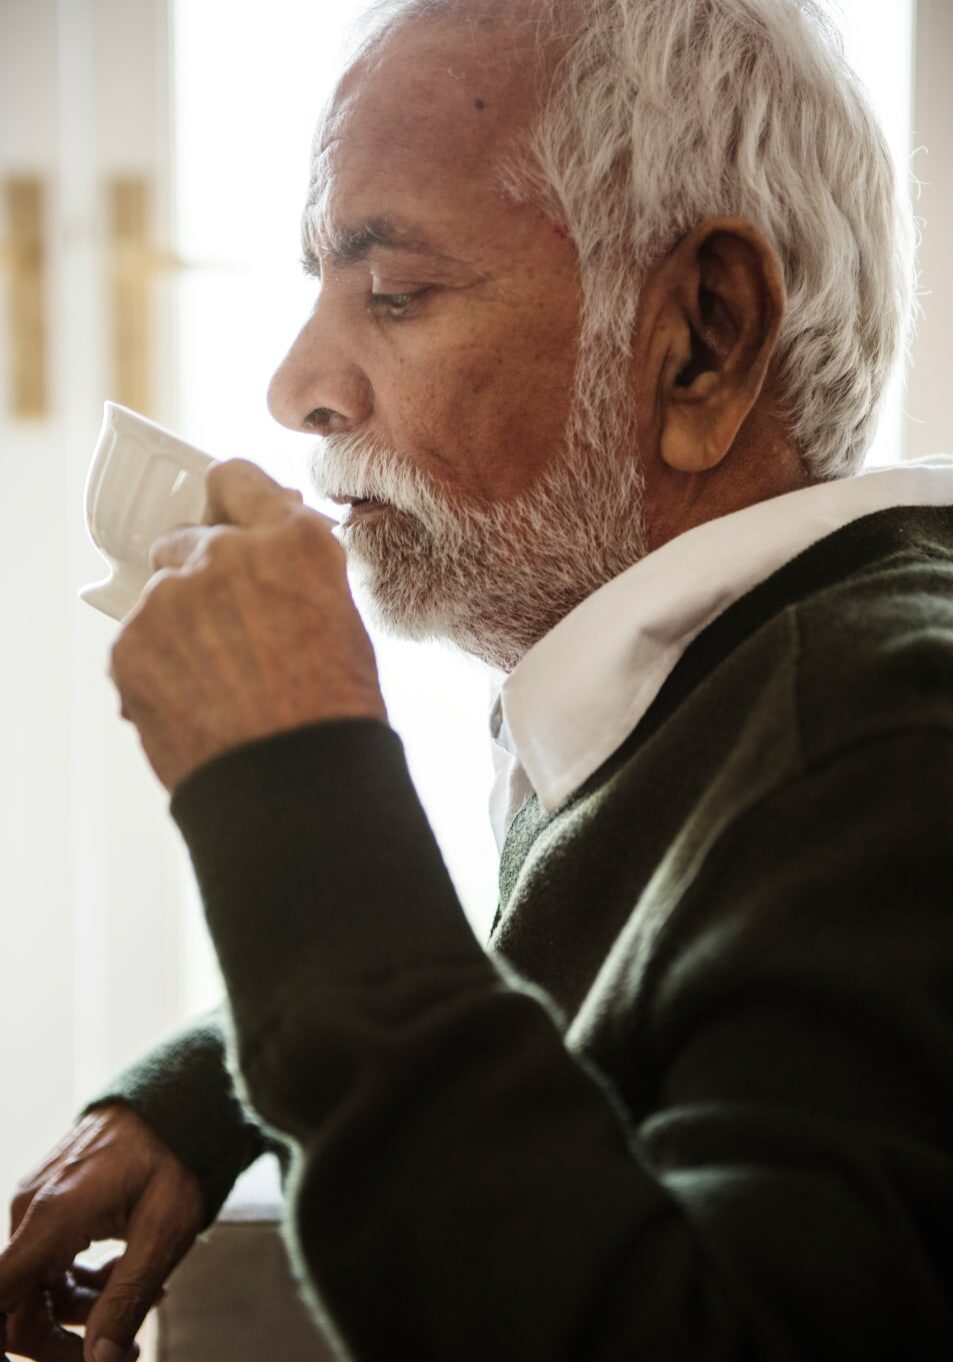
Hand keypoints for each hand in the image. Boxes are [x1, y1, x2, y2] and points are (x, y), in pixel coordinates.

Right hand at [0, 1103, 203, 1361]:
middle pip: (20, 1304)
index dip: (20, 1340)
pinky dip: (84, 1277)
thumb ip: (126, 1298)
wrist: (181, 1095)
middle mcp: (32, 1210)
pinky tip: (128, 1272)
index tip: (67, 1357)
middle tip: (126, 1351)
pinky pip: (51, 1257)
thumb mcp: (164, 1232)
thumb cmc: (176, 1154)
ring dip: (85, 1306)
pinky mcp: (52, 1201)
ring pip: (39, 1283)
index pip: (0, 1299)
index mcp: (52, 1218)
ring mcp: (39, 1203)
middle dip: (65, 1338)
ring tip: (149, 1300)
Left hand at [110, 459, 386, 789]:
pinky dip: (156, 668)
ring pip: (161, 596)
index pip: (237, 480)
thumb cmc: (331, 714)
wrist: (292, 784)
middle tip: (227, 630)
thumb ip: (294, 574)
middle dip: (200, 574)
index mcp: (293, 540)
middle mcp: (227, 553)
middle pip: (188, 538)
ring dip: (178, 626)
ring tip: (218, 685)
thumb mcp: (339, 621)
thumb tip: (267, 564)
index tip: (224, 519)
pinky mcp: (130, 642)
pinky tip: (195, 705)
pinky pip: (137, 641)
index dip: (231, 502)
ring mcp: (172, 596)